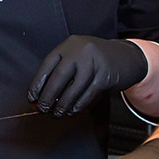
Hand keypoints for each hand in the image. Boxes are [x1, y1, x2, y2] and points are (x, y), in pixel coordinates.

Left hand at [29, 35, 148, 117]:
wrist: (127, 57)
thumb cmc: (96, 60)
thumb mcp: (77, 57)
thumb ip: (61, 71)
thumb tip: (41, 94)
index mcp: (69, 45)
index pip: (47, 65)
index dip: (37, 83)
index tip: (32, 98)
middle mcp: (80, 51)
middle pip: (58, 77)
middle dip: (48, 96)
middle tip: (43, 109)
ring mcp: (94, 62)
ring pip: (73, 88)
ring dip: (62, 104)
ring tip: (57, 113)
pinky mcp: (105, 75)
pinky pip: (87, 94)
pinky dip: (77, 105)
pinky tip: (71, 111)